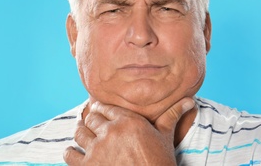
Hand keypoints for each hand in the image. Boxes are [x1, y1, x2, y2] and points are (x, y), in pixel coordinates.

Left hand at [63, 97, 194, 165]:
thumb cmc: (160, 162)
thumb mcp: (165, 137)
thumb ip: (173, 115)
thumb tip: (190, 100)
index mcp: (128, 121)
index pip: (105, 107)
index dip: (100, 108)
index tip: (97, 110)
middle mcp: (110, 132)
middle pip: (91, 118)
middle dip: (90, 121)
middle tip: (90, 124)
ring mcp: (98, 150)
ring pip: (79, 134)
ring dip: (80, 134)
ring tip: (82, 136)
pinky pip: (70, 155)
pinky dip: (71, 153)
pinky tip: (75, 154)